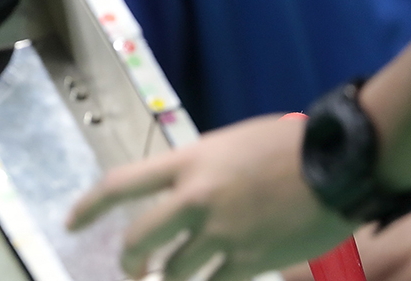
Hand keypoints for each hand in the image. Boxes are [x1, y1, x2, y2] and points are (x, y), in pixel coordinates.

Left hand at [67, 114, 356, 280]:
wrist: (339, 164)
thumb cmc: (290, 145)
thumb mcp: (231, 144)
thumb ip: (201, 168)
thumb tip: (184, 192)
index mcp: (188, 162)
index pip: (121, 184)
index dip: (89, 206)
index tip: (71, 223)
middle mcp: (196, 198)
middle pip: (139, 238)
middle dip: (128, 258)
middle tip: (132, 266)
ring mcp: (222, 232)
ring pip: (175, 270)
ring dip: (171, 275)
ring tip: (174, 274)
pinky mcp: (250, 260)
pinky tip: (212, 279)